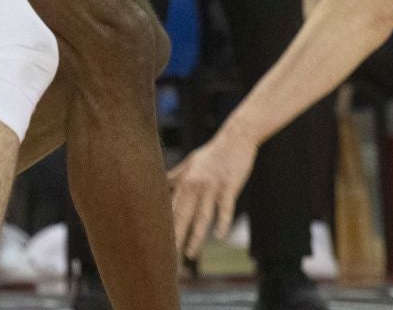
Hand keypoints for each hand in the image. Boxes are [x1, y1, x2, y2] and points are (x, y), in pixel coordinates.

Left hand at [169, 128, 257, 257]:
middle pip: (182, 215)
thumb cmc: (212, 152)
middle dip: (175, 236)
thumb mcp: (190, 163)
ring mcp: (212, 187)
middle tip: (168, 256)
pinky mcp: (229, 186)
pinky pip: (225, 208)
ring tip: (190, 253)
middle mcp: (195, 185)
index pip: (171, 208)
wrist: (235, 137)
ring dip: (196, 236)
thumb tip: (159, 184)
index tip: (157, 241)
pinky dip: (223, 222)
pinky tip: (220, 236)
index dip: (164, 226)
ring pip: (202, 216)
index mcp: (184, 181)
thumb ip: (176, 176)